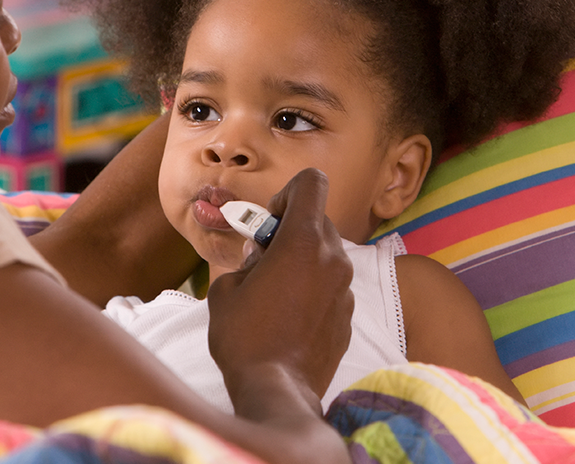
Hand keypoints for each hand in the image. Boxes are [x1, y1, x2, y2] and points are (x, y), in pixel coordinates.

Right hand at [206, 168, 353, 412]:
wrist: (276, 391)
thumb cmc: (244, 338)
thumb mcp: (226, 288)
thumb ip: (246, 260)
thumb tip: (259, 257)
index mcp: (302, 242)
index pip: (312, 183)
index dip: (287, 192)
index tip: (269, 221)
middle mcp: (333, 259)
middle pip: (318, 220)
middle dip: (290, 230)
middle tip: (264, 259)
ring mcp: (346, 289)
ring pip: (326, 254)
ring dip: (302, 260)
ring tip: (274, 291)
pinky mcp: (348, 315)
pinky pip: (331, 285)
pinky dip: (313, 288)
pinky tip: (288, 316)